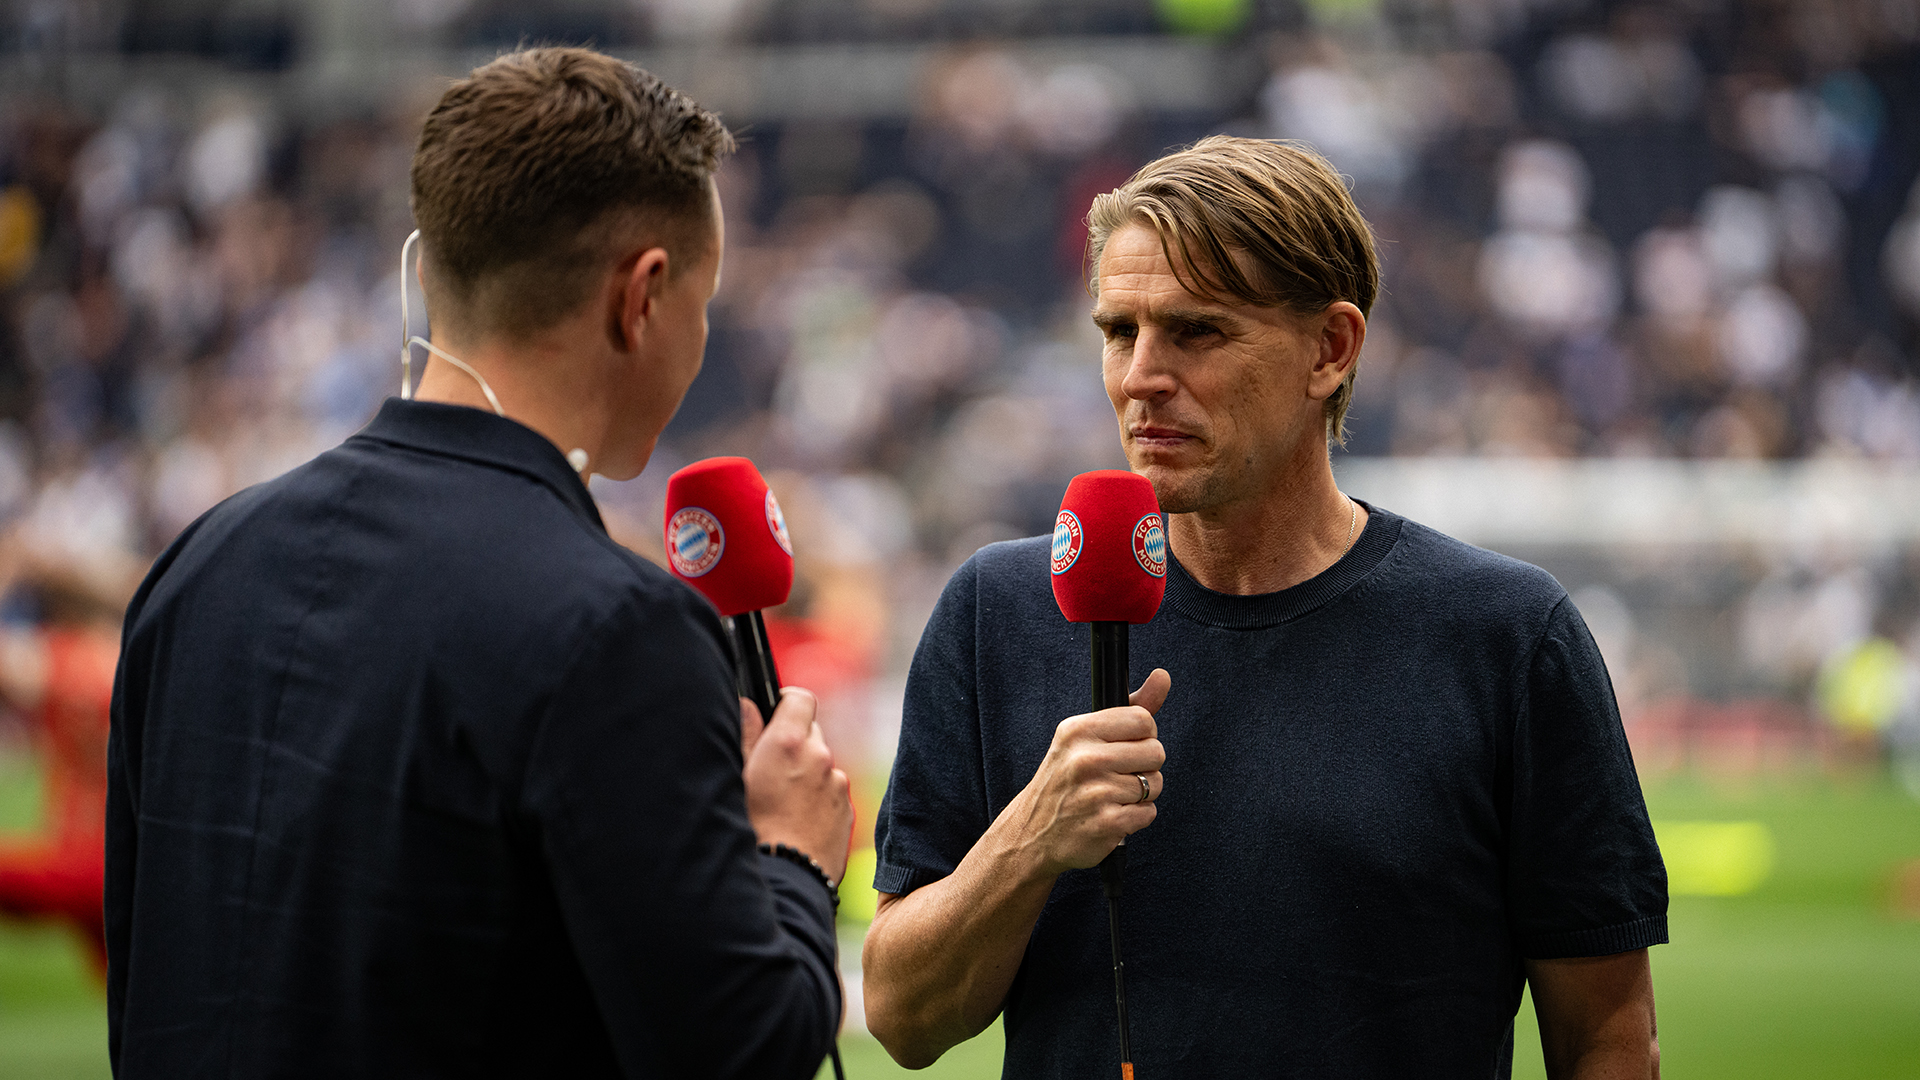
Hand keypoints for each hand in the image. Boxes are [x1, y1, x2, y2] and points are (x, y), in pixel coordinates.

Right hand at [741, 687, 854, 883]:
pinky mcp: (847, 810)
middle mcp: (819, 757)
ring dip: (807, 774)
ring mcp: (836, 784)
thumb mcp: (737, 779)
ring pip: (821, 766)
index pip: (800, 699)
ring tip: (781, 804)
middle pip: (811, 733)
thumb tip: (748, 705)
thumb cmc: (750, 831)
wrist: (784, 881)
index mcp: (788, 742)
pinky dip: (818, 799)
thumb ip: (745, 735)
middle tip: (770, 770)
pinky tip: (797, 822)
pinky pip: (832, 794)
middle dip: (794, 744)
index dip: (786, 704)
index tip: (775, 716)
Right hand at [1009, 668, 1169, 874]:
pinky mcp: (1106, 823)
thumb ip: (1129, 709)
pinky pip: (1148, 812)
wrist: (1031, 833)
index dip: (1142, 736)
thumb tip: (1163, 676)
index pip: (1143, 720)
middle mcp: (1085, 759)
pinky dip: (1136, 817)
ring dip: (1141, 794)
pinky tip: (1112, 815)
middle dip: (1145, 767)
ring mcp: (1095, 793)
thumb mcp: (1085, 737)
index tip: (1125, 748)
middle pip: (1155, 752)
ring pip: (1155, 784)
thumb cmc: (1065, 779)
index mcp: (1078, 730)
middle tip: (1119, 775)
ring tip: (1113, 796)